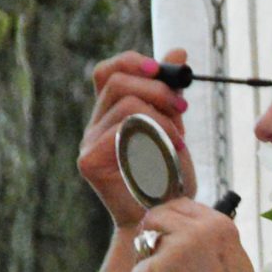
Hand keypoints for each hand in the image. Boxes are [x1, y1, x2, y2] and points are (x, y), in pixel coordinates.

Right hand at [80, 48, 196, 230]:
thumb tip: (177, 51)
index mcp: (110, 114)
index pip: (107, 71)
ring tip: (180, 141)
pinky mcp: (89, 162)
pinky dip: (154, 135)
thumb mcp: (174, 127)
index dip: (132, 61)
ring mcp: (88, 143)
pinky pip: (122, 130)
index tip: (163, 68)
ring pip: (125, 103)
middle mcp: (94, 126)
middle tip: (184, 108)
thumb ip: (170, 93)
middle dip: (157, 88)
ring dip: (162, 117)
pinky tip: (171, 153)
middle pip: (116, 80)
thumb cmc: (169, 178)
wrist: (166, 219)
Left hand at [127, 198, 263, 271]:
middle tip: (160, 260)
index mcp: (220, 225)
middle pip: (155, 216)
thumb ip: (209, 236)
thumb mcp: (233, 258)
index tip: (170, 236)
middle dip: (153, 234)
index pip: (181, 204)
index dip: (171, 220)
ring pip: (144, 244)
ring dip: (151, 261)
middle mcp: (196, 231)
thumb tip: (180, 221)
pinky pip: (138, 270)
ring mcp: (173, 251)